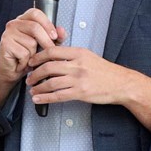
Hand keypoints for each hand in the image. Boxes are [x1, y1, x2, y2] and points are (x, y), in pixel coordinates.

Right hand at [0, 9, 65, 104]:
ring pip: (31, 43)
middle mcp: (14, 24)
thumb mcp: (46, 45)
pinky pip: (24, 53)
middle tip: (49, 52)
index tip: (54, 36)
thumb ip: (55, 37)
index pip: (35, 13)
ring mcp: (8, 34)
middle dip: (46, 42)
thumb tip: (62, 31)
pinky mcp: (5, 45)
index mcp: (24, 20)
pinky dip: (26, 62)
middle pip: (35, 28)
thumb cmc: (29, 56)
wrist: (13, 71)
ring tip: (30, 59)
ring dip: (34, 55)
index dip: (47, 23)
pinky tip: (22, 63)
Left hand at [26, 46, 150, 130]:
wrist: (121, 83)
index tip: (32, 62)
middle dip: (34, 73)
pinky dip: (45, 98)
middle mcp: (77, 65)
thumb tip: (54, 57)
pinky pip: (58, 96)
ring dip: (38, 87)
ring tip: (32, 89)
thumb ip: (72, 56)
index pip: (52, 51)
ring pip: (50, 82)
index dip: (38, 57)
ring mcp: (78, 79)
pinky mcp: (80, 93)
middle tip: (29, 77)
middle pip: (48, 67)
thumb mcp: (89, 56)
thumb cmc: (106, 71)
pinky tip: (38, 99)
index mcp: (79, 53)